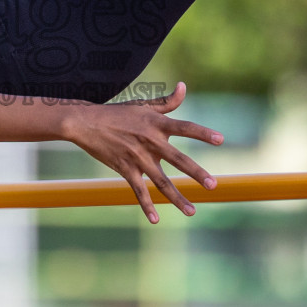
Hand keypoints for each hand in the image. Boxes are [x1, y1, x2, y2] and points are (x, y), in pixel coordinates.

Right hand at [61, 81, 221, 222]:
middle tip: (213, 185)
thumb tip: (184, 86)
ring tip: (192, 211)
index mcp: (156, 123)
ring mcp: (137, 157)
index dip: (202, 133)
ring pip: (161, 181)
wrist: (86, 122)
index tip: (220, 140)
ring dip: (177, 197)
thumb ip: (167, 101)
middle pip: (178, 159)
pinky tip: (156, 219)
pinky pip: (139, 190)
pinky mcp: (125, 169)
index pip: (185, 127)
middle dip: (196, 173)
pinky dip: (147, 205)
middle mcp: (149, 141)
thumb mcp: (143, 104)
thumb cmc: (117, 113)